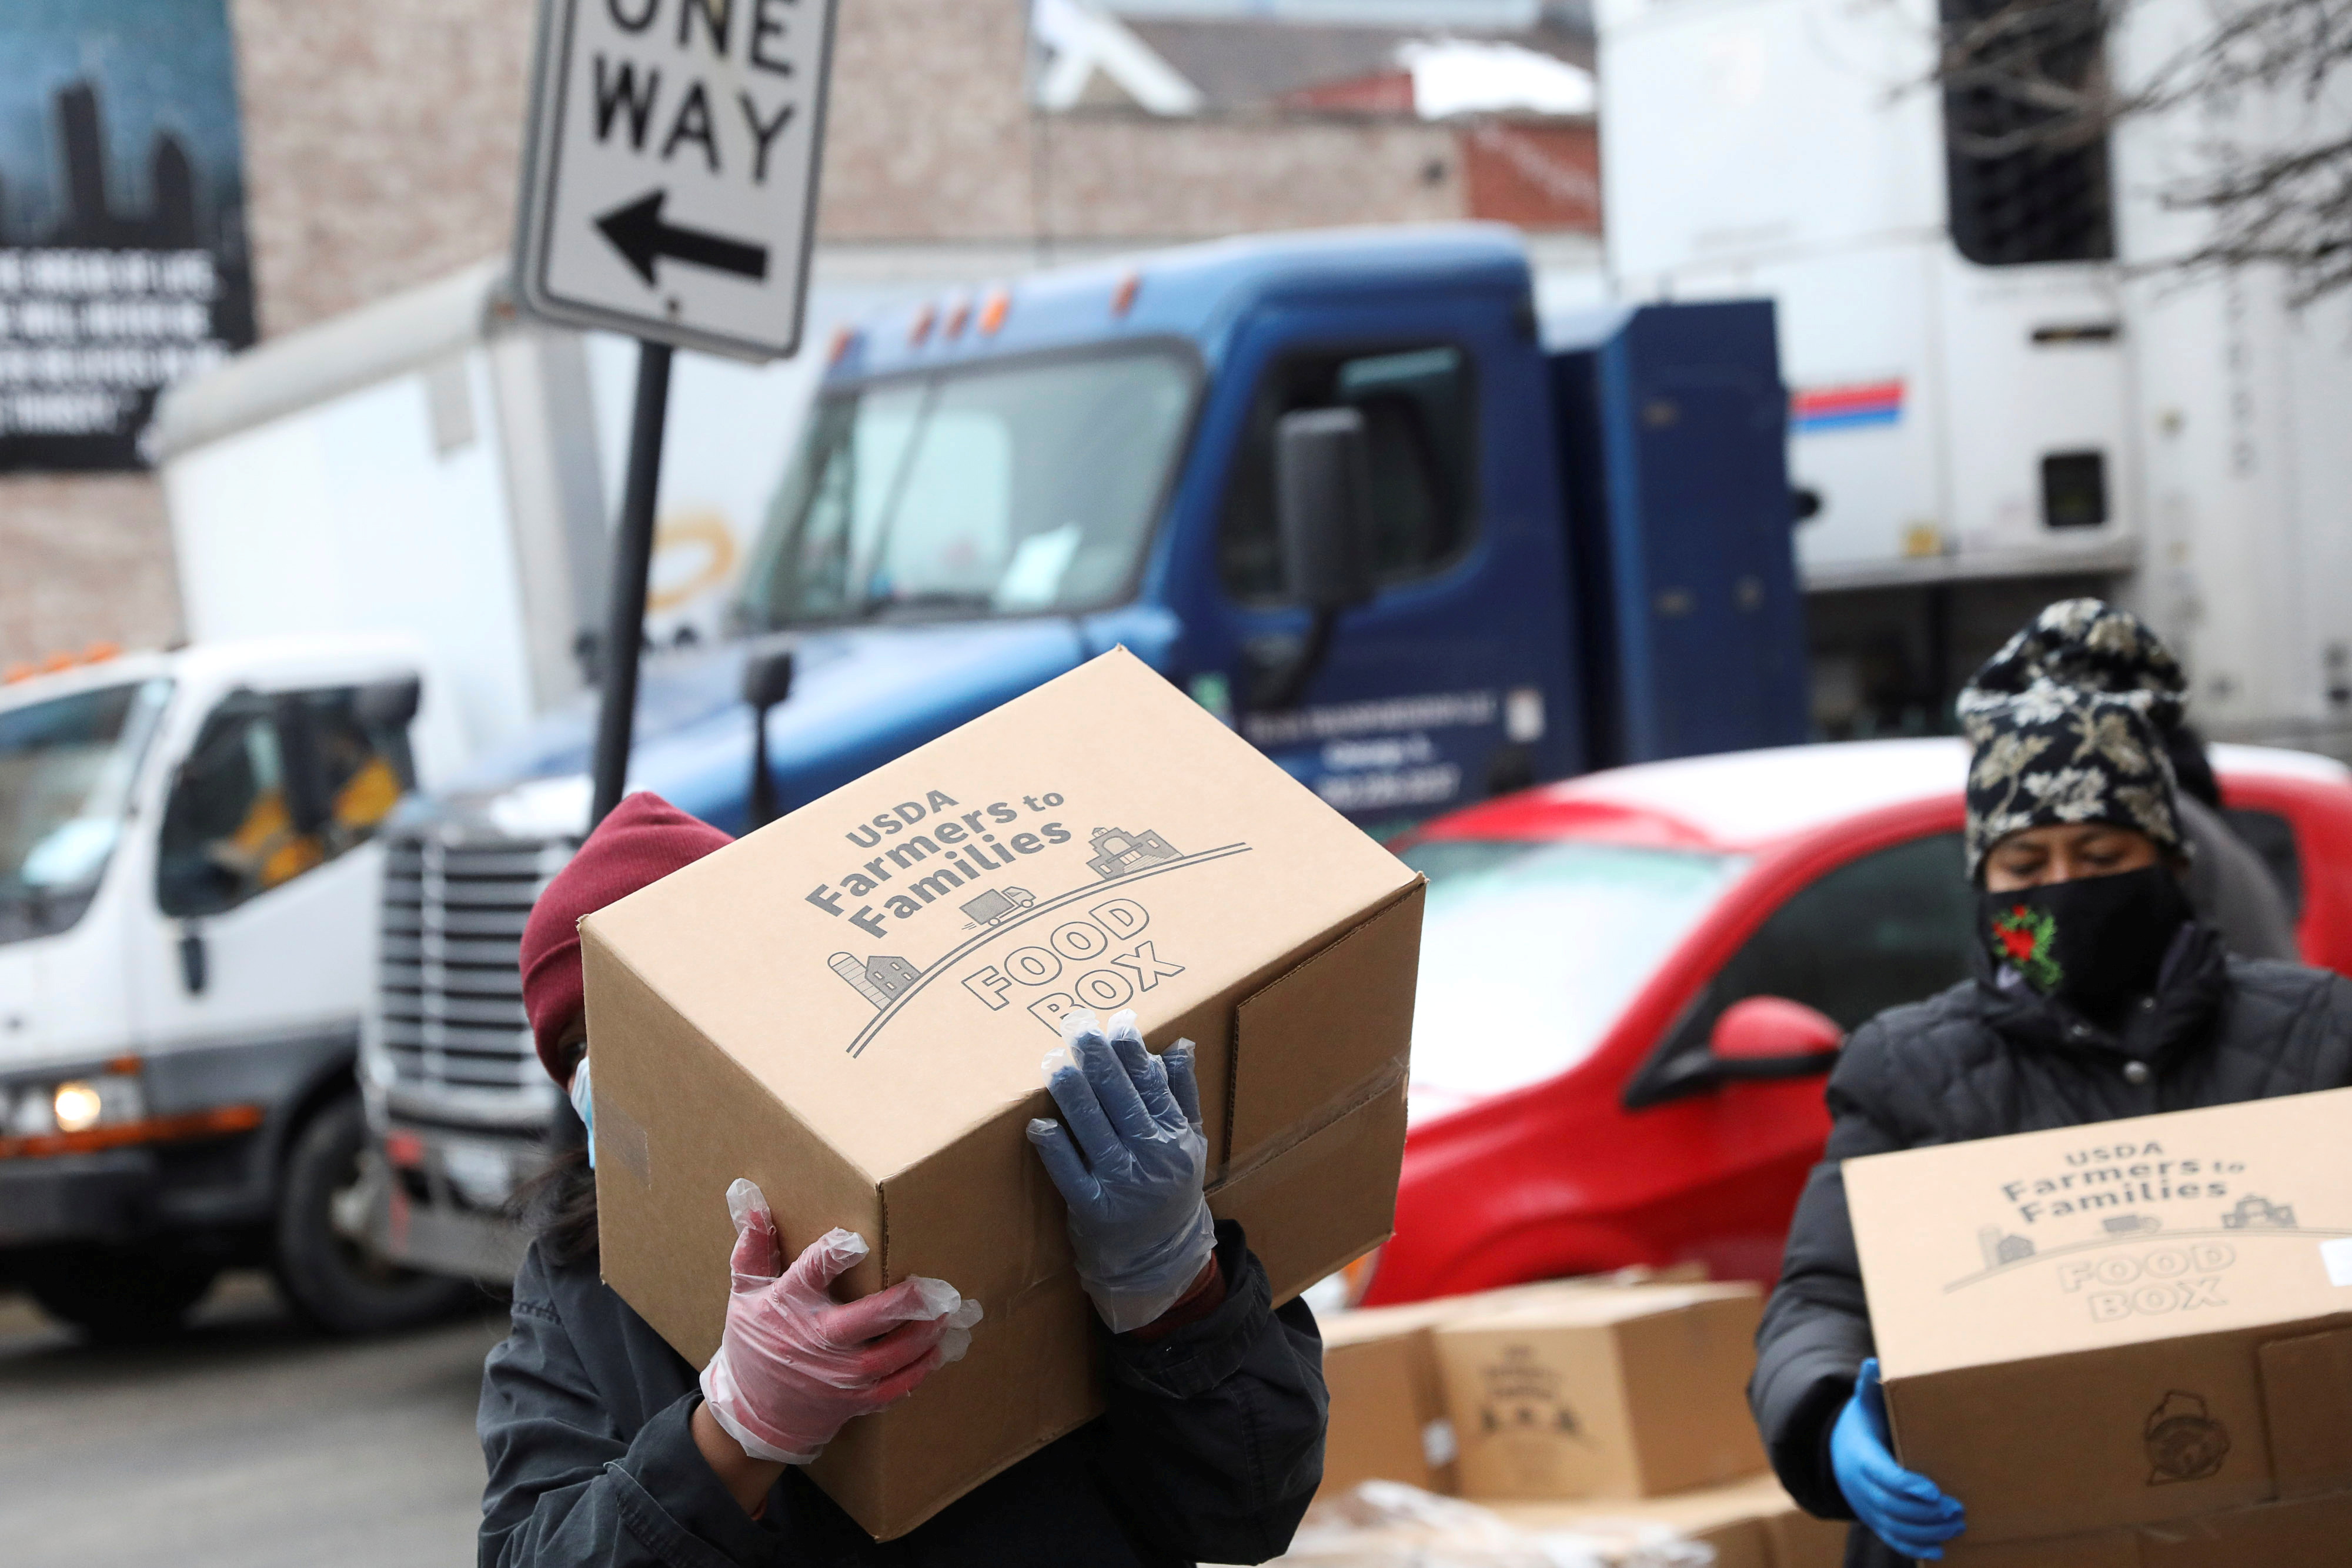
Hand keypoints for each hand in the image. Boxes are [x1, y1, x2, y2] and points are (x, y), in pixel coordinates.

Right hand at [697, 1179, 981, 1464]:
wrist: (754, 1414)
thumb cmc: (754, 1343)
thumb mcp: (744, 1294)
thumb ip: (753, 1248)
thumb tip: (751, 1197)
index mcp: (788, 1306)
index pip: (810, 1274)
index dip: (832, 1256)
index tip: (856, 1240)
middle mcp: (817, 1341)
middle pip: (864, 1321)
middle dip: (902, 1304)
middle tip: (935, 1286)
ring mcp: (838, 1377)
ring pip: (889, 1357)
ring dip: (922, 1335)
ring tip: (947, 1310)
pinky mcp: (855, 1400)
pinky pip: (894, 1388)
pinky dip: (920, 1370)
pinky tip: (940, 1348)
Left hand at [1026, 1009, 1215, 1332]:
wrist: (1162, 1258)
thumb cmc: (1172, 1188)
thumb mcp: (1190, 1140)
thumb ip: (1183, 1092)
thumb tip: (1179, 1043)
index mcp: (1175, 1135)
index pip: (1151, 1085)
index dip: (1132, 1051)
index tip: (1115, 1021)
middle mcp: (1151, 1157)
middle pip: (1121, 1099)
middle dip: (1097, 1059)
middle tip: (1075, 1026)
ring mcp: (1122, 1184)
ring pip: (1094, 1130)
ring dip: (1072, 1093)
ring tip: (1053, 1061)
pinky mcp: (1094, 1209)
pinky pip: (1071, 1174)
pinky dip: (1055, 1149)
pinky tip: (1039, 1125)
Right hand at [1832, 1359, 1965, 1559]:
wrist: (1837, 1454)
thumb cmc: (1863, 1426)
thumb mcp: (1864, 1407)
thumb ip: (1869, 1389)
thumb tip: (1872, 1363)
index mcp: (1862, 1459)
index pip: (1885, 1477)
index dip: (1908, 1486)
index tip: (1934, 1492)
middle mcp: (1862, 1488)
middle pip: (1893, 1506)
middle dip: (1926, 1513)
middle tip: (1957, 1509)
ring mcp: (1868, 1508)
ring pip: (1896, 1526)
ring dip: (1928, 1530)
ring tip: (1958, 1525)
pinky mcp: (1875, 1520)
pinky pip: (1893, 1539)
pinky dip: (1915, 1547)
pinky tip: (1940, 1549)